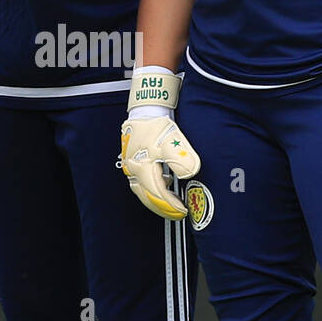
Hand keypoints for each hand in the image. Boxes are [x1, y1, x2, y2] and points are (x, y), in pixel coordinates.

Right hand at [119, 66, 200, 218]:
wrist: (147, 107)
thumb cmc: (157, 124)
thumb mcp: (173, 140)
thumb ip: (181, 158)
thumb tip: (189, 173)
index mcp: (142, 168)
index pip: (157, 194)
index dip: (171, 205)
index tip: (184, 210)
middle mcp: (134, 170)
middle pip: (147, 197)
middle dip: (163, 208)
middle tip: (178, 213)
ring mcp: (132, 166)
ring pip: (142, 191)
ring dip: (157, 200)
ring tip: (172, 202)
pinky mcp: (133, 160)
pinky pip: (141, 181)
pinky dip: (153, 188)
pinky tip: (165, 183)